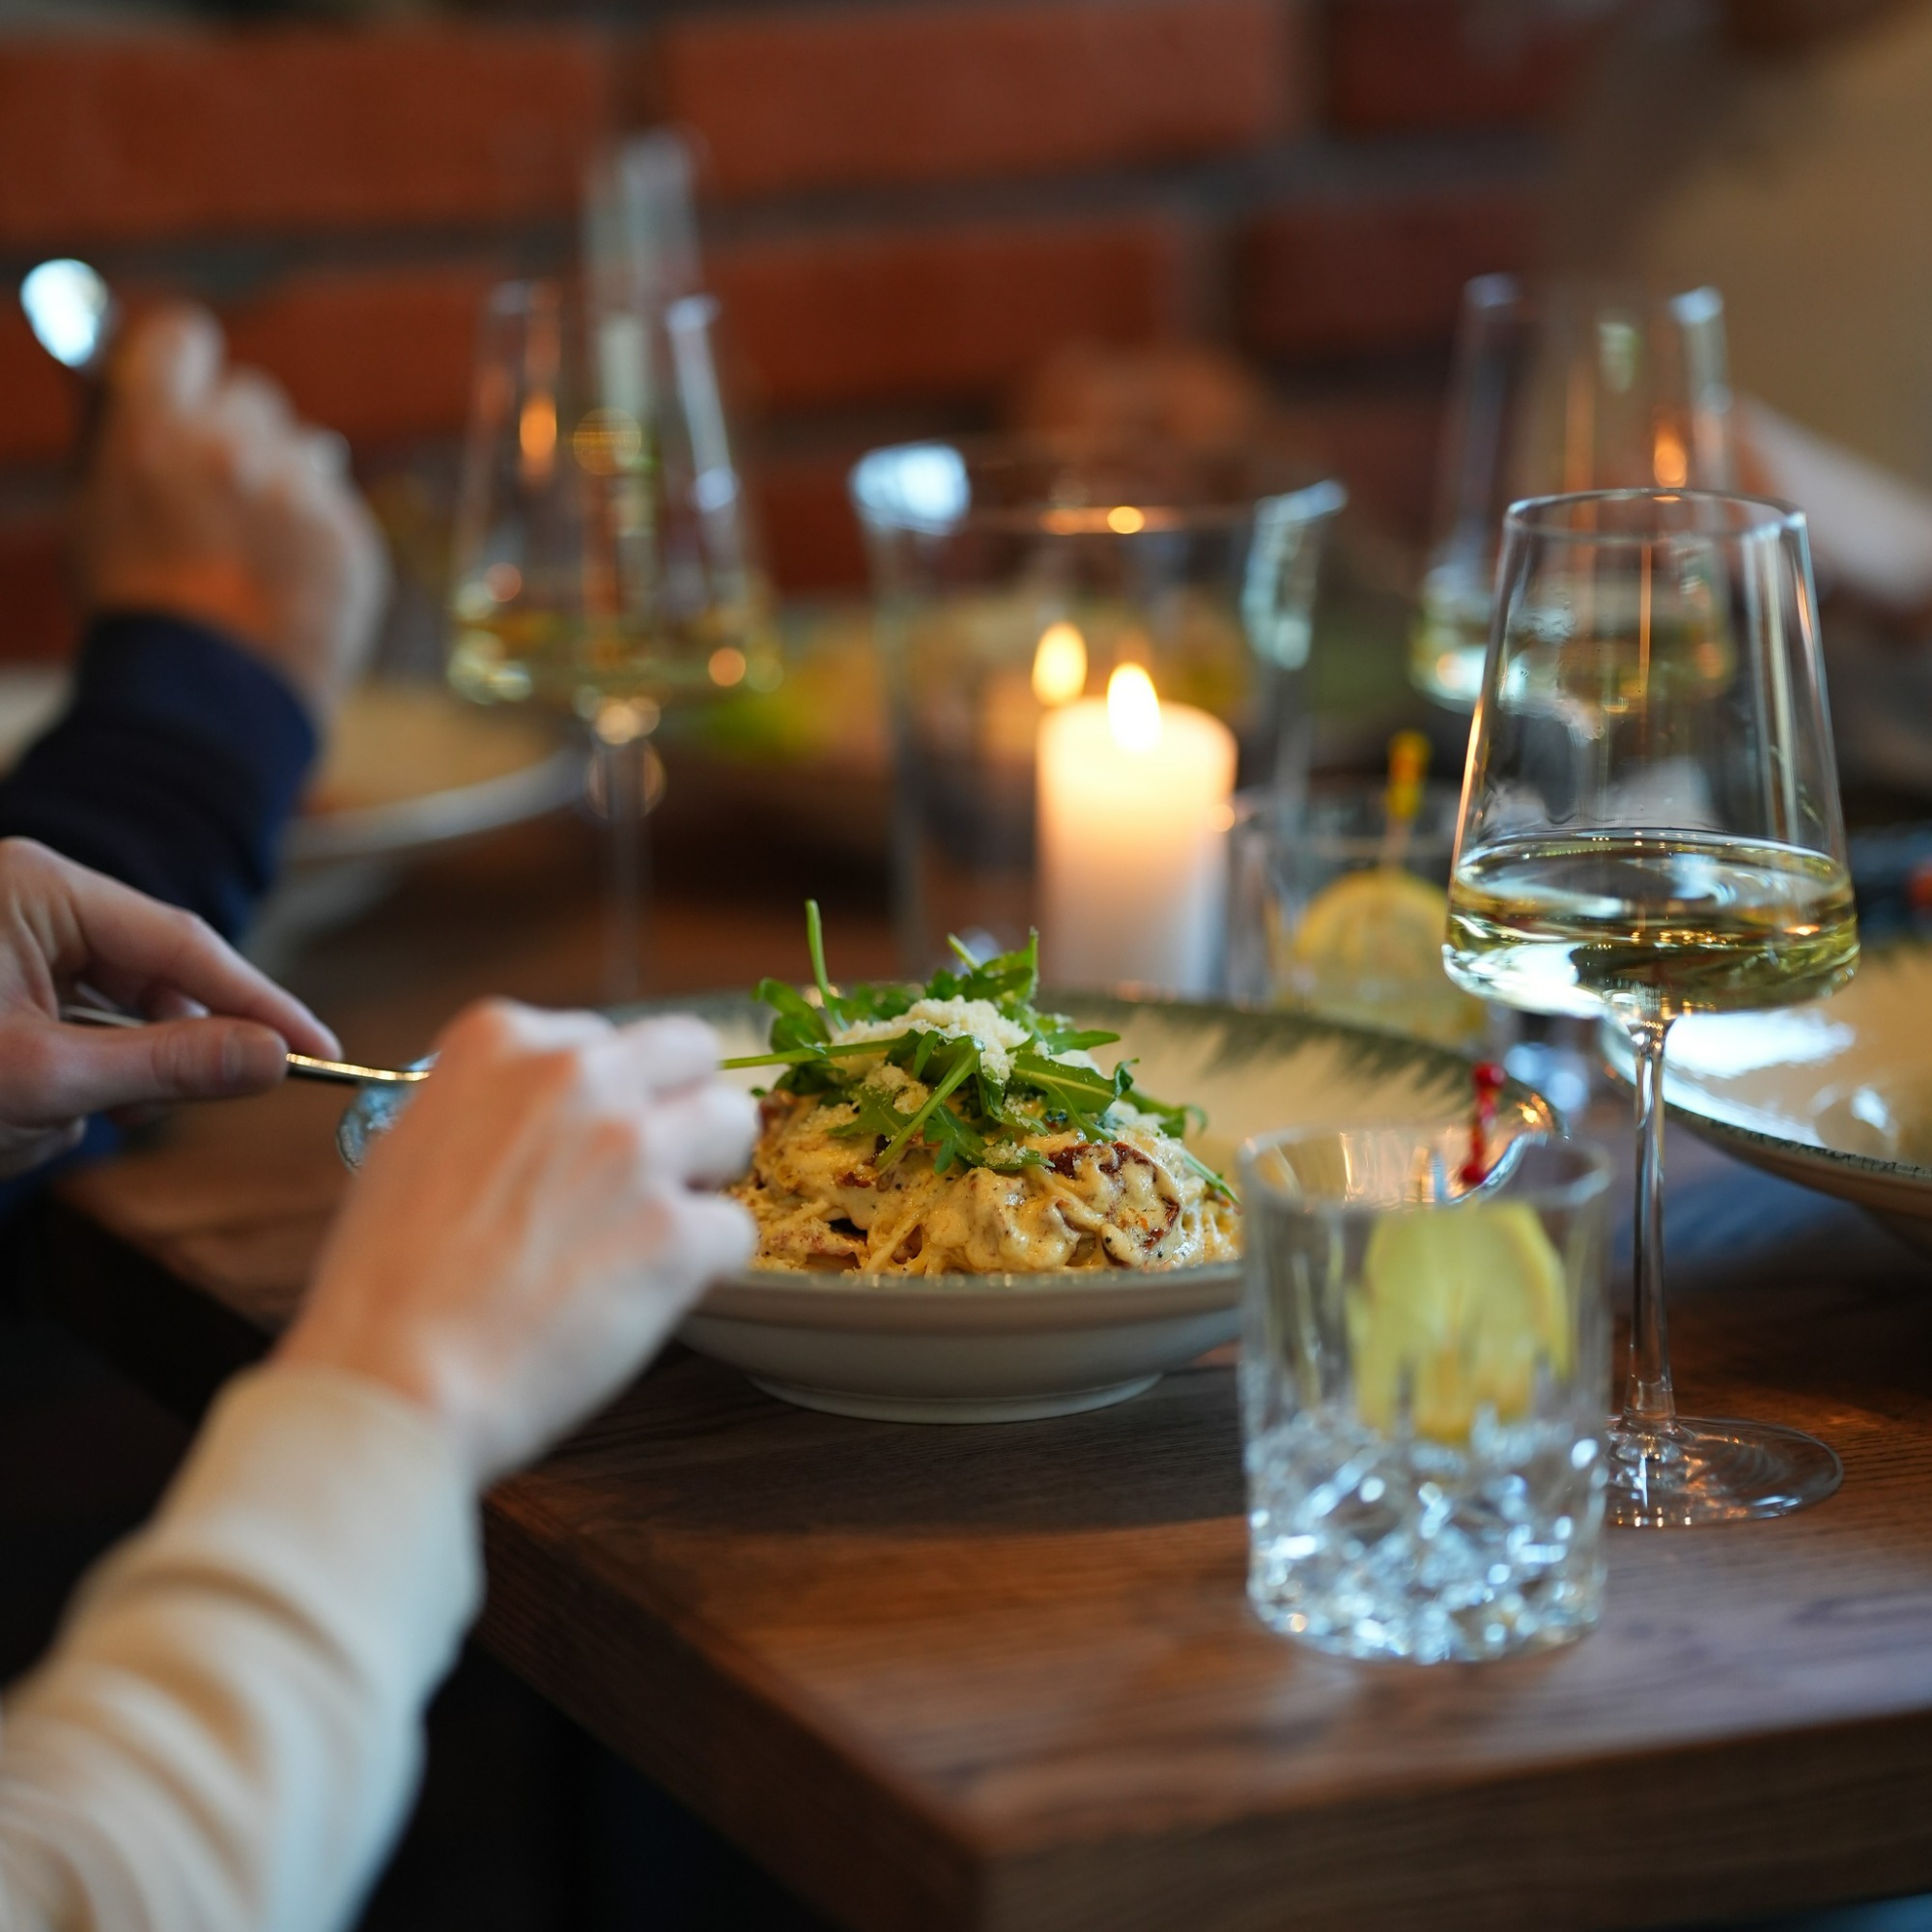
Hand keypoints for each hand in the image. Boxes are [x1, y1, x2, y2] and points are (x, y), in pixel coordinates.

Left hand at [0, 839, 339, 1175]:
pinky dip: (68, 1077)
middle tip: (159, 1114)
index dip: (261, 1005)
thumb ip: (171, 1066)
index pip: (185, 943)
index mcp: (38, 887)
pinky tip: (28, 1109)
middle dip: (160, 1052)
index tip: (321, 1053)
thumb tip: (275, 1060)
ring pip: (113, 1009)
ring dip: (104, 1076)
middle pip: (153, 974)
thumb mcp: (43, 1078)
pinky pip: (71, 1024)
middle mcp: (29, 897)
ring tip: (55, 1117)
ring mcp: (9, 937)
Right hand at [75, 304, 387, 719]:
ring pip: (306, 449)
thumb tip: (114, 371)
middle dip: (235, 427)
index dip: (181, 359)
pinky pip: (339, 508)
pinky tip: (290, 578)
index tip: (182, 380)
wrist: (211, 698)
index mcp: (157, 430)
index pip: (182, 336)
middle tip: (219, 483)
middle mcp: (236, 449)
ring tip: (257, 543)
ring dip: (285, 478)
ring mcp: (303, 494)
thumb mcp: (96, 511)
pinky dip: (320, 533)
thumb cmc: (139, 609)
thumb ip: (115, 434)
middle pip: (251, 395)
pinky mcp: (353, 538)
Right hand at [277, 1002, 756, 1485]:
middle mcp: (576, 1076)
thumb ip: (486, 1108)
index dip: (604, 1098)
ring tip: (665, 1226)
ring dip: (711, 1173)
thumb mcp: (408, 1146)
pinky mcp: (675, 1231)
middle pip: (689, 1052)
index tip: (584, 1147)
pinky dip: (710, 1265)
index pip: (601, 1040)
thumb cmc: (384, 1283)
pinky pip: (736, 1228)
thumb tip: (527, 1119)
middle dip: (681, 1106)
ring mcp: (634, 1150)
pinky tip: (659, 1293)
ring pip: (733, 1121)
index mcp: (501, 1041)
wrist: (396, 1377)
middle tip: (657, 1168)